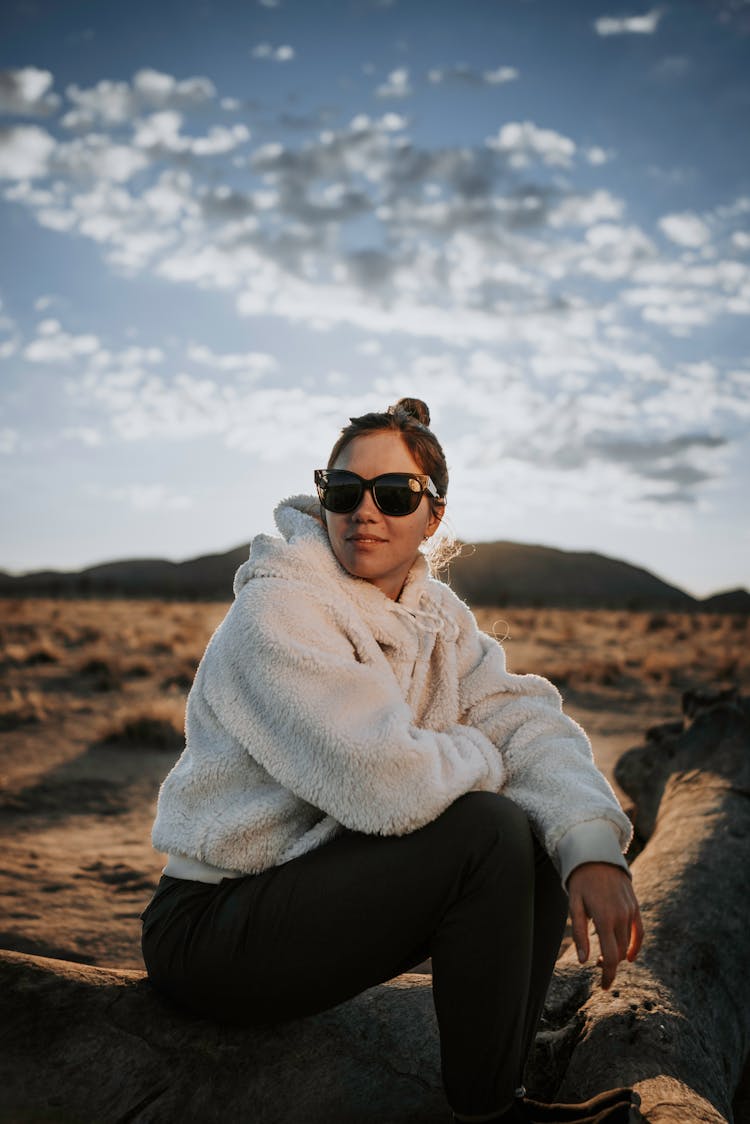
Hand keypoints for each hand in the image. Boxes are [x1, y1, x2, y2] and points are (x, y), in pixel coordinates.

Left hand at [567, 862, 642, 988]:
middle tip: (597, 965)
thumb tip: (584, 961)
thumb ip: (579, 934)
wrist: (597, 856)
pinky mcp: (635, 906)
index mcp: (604, 918)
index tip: (603, 987)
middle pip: (620, 952)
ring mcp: (630, 911)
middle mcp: (621, 916)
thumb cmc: (580, 882)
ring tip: (605, 958)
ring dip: (619, 955)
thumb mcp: (574, 906)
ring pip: (628, 943)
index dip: (608, 975)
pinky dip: (636, 945)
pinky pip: (640, 931)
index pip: (611, 956)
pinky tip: (630, 956)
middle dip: (610, 964)